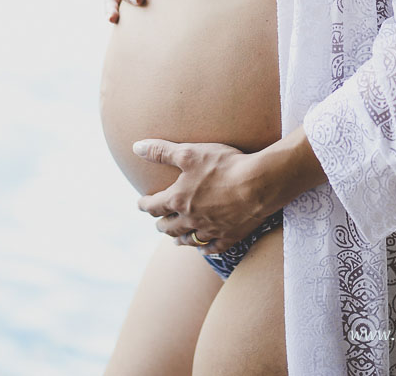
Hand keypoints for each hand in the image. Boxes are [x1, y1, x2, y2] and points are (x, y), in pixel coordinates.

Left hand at [133, 139, 274, 254]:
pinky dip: (204, 248)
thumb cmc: (223, 166)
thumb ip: (161, 151)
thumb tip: (136, 147)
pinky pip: (212, 248)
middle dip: (160, 224)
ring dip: (178, 239)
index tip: (140, 204)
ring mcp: (210, 230)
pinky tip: (203, 248)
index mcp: (178, 200)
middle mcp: (191, 219)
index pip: (154, 206)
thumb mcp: (189, 153)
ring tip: (175, 239)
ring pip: (188, 240)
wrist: (258, 184)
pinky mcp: (230, 236)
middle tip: (157, 222)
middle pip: (169, 227)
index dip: (144, 204)